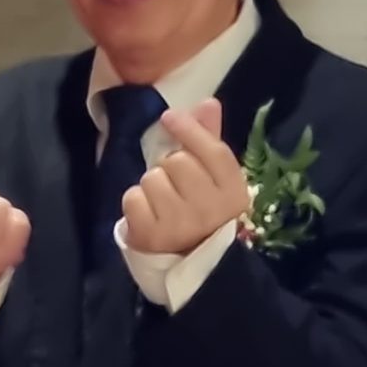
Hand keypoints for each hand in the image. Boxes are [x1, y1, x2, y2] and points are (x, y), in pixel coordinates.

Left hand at [121, 98, 246, 256]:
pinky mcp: (151, 235)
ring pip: (151, 178)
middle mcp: (210, 207)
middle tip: (176, 187)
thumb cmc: (203, 212)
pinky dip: (135, 203)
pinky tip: (148, 215)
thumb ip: (209, 140)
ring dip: (151, 186)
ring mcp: (180, 223)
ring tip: (163, 203)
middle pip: (176, 162)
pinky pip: (132, 198)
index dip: (190, 130)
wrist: (192, 264)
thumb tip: (207, 102)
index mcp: (233, 192)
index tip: (170, 116)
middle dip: (169, 168)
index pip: (213, 152)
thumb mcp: (215, 180)